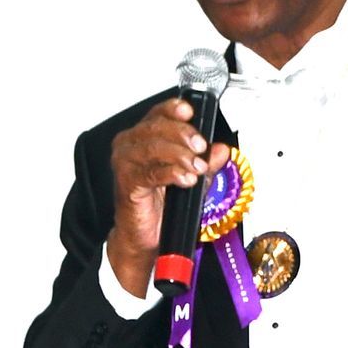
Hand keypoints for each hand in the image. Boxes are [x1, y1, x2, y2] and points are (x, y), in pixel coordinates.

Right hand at [106, 98, 231, 298]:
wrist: (145, 237)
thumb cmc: (160, 206)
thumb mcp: (191, 178)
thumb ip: (206, 162)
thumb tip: (222, 150)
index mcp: (143, 138)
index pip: (158, 114)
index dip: (174, 110)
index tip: (191, 112)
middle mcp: (130, 146)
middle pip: (155, 127)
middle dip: (183, 134)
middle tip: (201, 147)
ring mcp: (125, 163)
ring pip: (152, 147)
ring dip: (179, 154)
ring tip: (197, 167)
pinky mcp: (126, 183)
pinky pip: (150, 172)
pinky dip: (171, 173)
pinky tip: (185, 179)